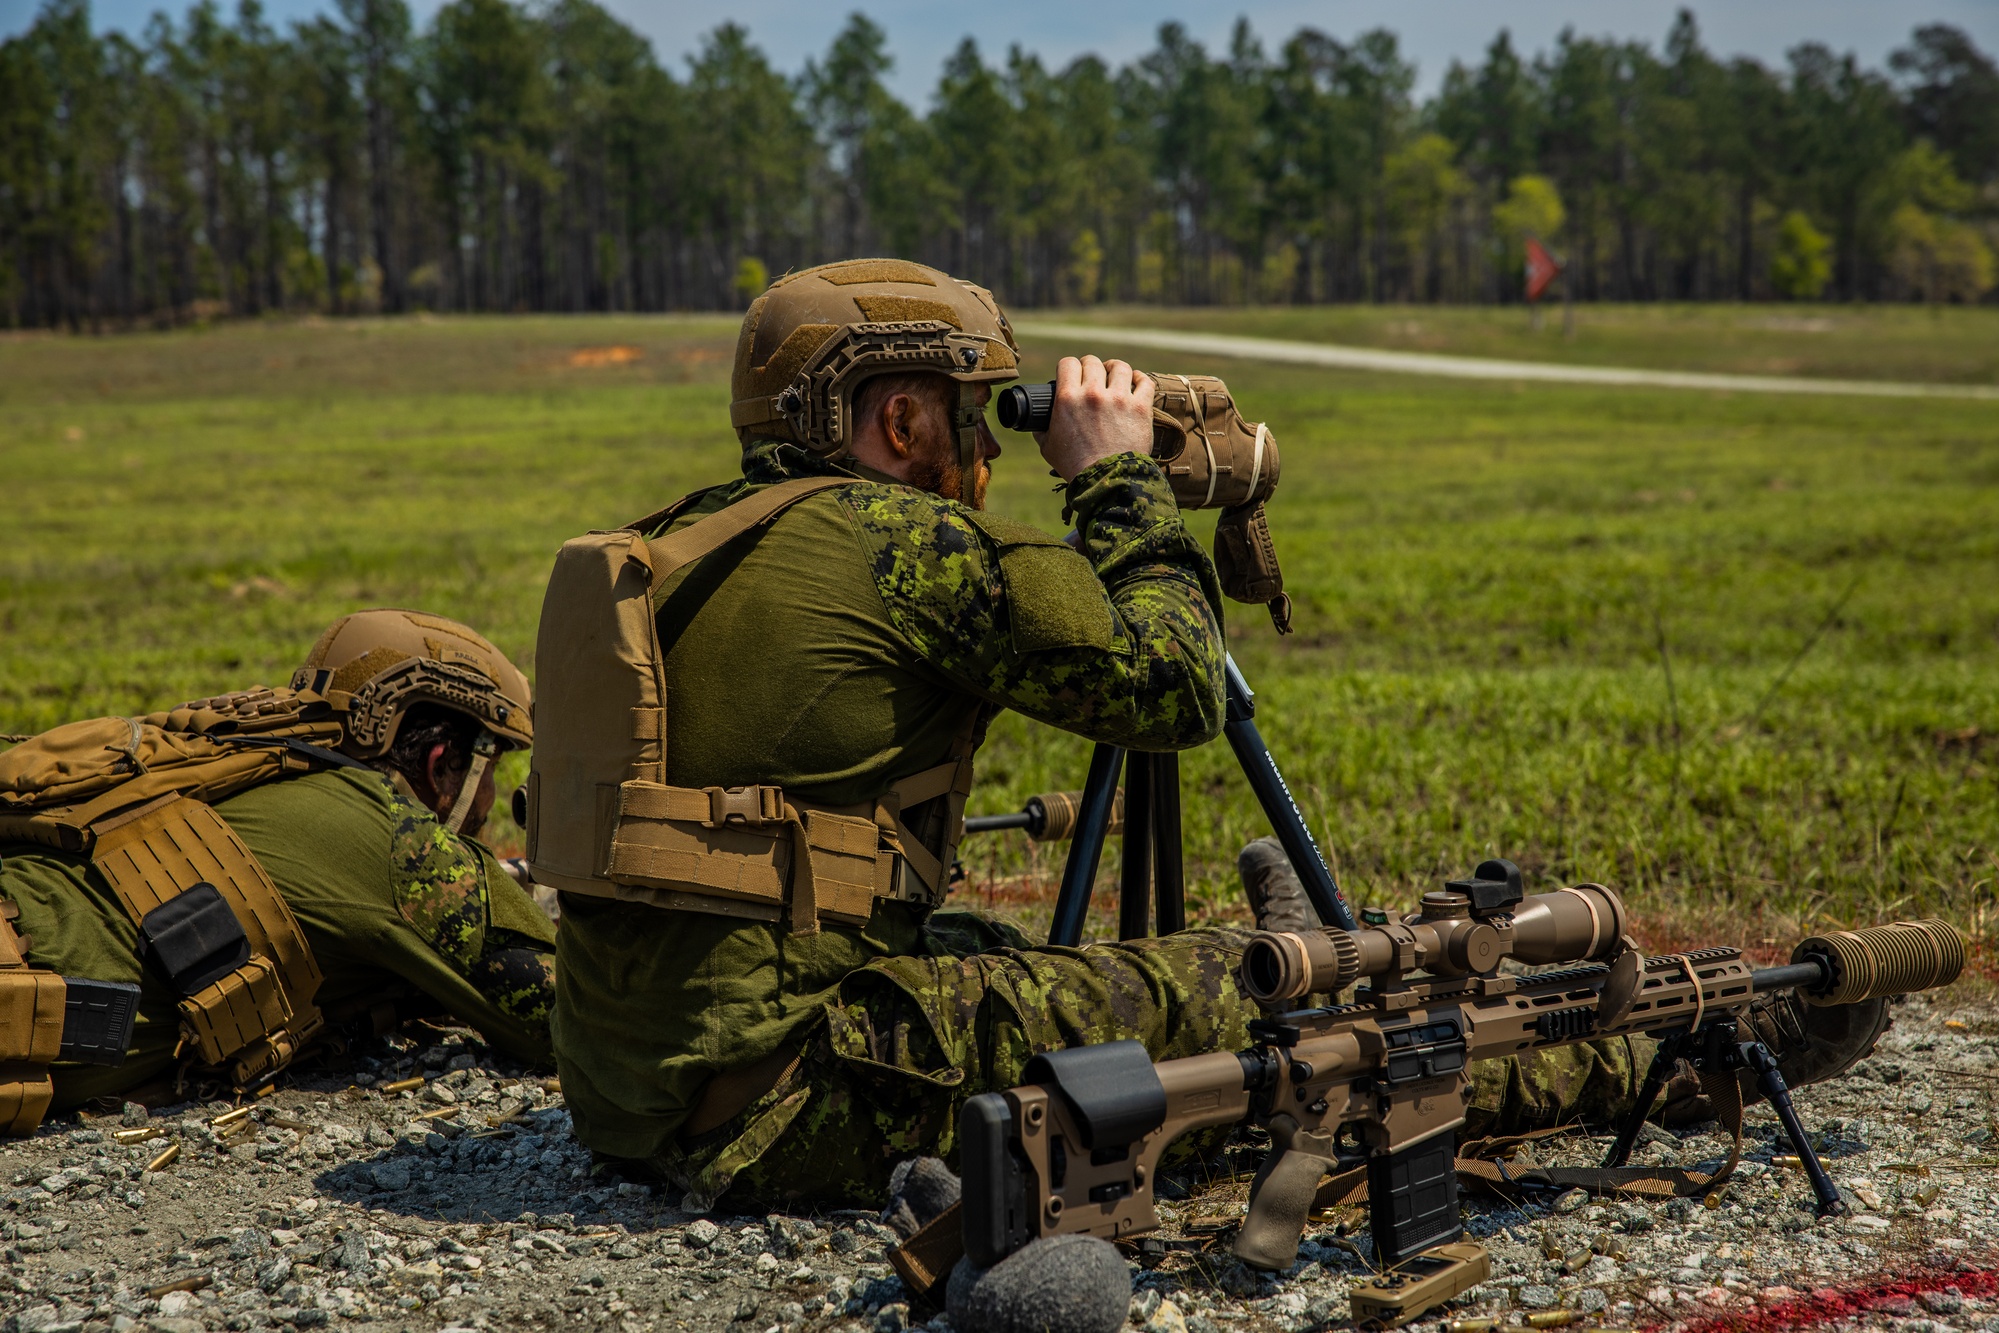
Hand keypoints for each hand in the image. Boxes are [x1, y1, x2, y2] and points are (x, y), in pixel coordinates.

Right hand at [1036, 355, 1153, 481]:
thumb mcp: (1048, 447)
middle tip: (1093, 376)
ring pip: (1119, 367)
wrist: (1106, 481)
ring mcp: (1119, 399)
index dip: (1069, 367)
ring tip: (1113, 376)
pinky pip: (1144, 381)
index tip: (1072, 374)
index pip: (1068, 364)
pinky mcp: (1141, 408)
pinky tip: (1135, 382)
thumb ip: (1042, 430)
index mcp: (1067, 399)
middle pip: (1092, 362)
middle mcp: (1093, 394)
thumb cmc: (1075, 466)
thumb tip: (1037, 424)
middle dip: (1091, 367)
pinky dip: (1140, 378)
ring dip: (1114, 369)